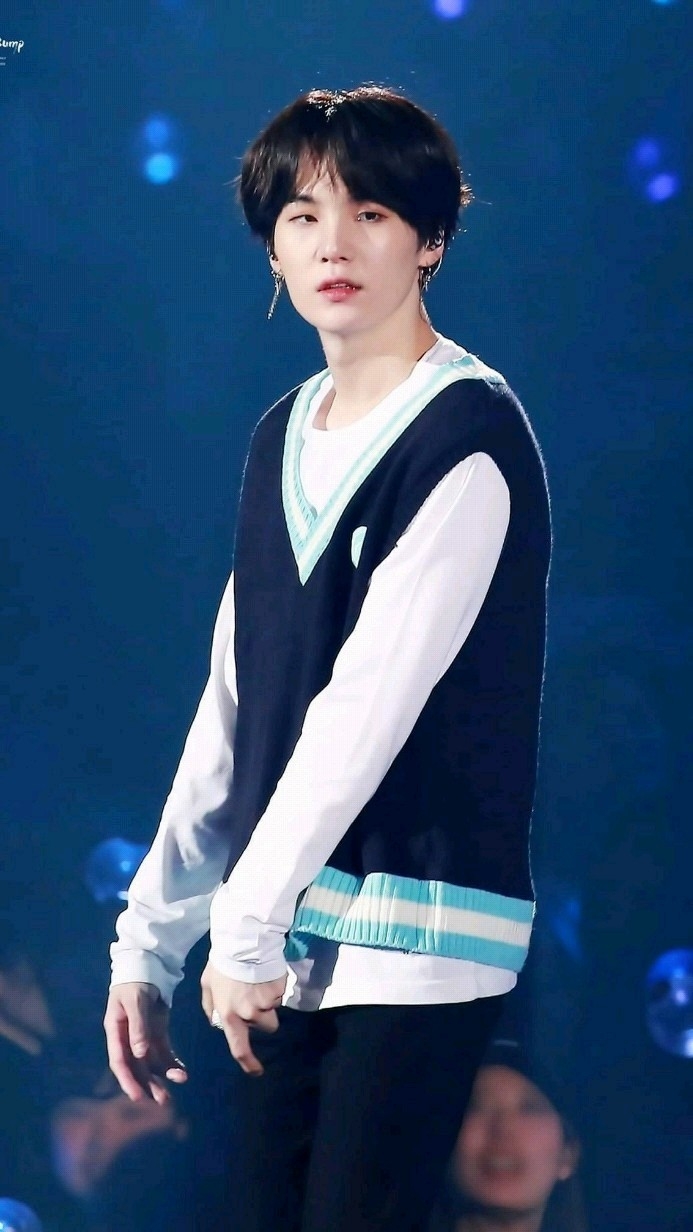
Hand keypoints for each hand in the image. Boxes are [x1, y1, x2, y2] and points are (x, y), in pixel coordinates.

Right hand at [103, 982, 186, 1103]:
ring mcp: (143, 1036)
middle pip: (136, 1066)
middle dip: (148, 1084)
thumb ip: (137, 1026)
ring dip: (163, 1075)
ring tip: (179, 1083)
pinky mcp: (156, 1032)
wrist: (147, 966)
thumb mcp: (135, 1000)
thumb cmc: (135, 981)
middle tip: (163, 1100)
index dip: (128, 1080)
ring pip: (151, 1062)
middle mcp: (127, 1038)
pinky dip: (172, 1062)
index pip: (120, 1061)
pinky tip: (182, 1071)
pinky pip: (164, 1052)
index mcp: (115, 1031)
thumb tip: (140, 1054)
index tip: (138, 1096)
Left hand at [200, 961, 286, 1076]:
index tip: (257, 1071)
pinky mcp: (279, 990)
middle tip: (254, 996)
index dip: (249, 1063)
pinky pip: (280, 994)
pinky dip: (275, 987)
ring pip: (274, 1011)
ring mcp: (267, 1002)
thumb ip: (210, 1005)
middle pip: (266, 1026)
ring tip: (260, 983)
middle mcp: (250, 1013)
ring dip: (269, 1002)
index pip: (239, 1047)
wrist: (243, 941)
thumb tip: (214, 1020)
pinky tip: (266, 974)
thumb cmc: (222, 964)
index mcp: (230, 1015)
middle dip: (263, 1015)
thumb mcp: (207, 984)